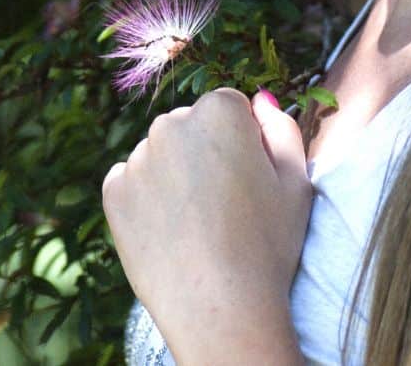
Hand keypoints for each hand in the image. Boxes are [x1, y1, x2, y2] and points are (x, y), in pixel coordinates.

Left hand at [102, 89, 312, 356]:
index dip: (244, 143)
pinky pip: (132, 182)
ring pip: (160, 155)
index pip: (230, 107)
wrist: (219, 309)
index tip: (249, 179)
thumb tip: (261, 101)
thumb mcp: (296, 183)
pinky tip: (171, 232)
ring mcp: (138, 157)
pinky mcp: (113, 191)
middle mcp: (171, 124)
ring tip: (198, 226)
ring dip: (175, 175)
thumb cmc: (267, 247)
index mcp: (219, 112)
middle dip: (205, 152)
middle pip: (190, 127)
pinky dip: (147, 199)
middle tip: (224, 207)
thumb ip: (282, 130)